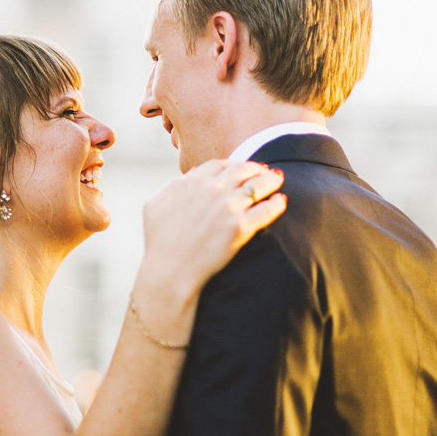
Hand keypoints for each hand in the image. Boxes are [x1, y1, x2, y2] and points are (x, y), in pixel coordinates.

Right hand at [140, 159, 285, 294]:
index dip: (234, 164)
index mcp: (191, 182)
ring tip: (278, 181)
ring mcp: (227, 207)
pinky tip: (281, 201)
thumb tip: (188, 178)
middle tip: (265, 172)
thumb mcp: (155, 205)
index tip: (241, 170)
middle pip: (243, 170)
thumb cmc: (159, 242)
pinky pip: (266, 210)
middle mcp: (212, 190)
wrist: (170, 271)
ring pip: (258, 186)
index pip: (221, 164)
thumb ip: (172, 187)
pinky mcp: (241, 227)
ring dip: (271, 181)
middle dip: (256, 169)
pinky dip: (276, 204)